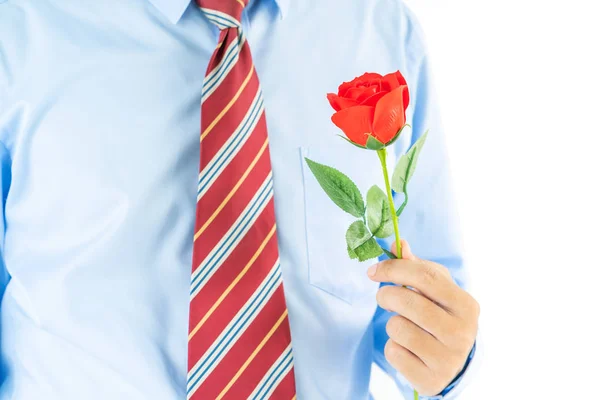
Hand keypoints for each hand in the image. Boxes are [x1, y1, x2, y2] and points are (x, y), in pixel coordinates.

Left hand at [367, 240, 478, 395]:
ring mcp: (447, 359)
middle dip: (386, 295)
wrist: (454, 364)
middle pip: (407, 301)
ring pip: (397, 327)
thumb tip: (397, 243)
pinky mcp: (430, 379)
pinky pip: (393, 352)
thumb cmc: (442, 317)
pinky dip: (393, 347)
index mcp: (466, 305)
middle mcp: (462, 333)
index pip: (424, 276)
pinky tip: (408, 349)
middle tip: (384, 298)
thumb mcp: (436, 291)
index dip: (393, 269)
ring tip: (405, 327)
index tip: (373, 270)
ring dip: (392, 324)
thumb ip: (416, 266)